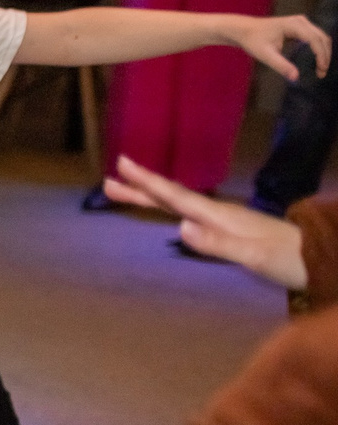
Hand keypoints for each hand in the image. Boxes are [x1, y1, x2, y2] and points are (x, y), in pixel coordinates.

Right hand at [103, 155, 308, 288]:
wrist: (322, 257)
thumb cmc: (289, 259)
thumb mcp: (253, 256)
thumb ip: (217, 243)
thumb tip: (179, 227)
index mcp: (219, 216)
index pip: (176, 196)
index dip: (148, 182)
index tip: (121, 164)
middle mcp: (219, 212)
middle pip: (172, 197)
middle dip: (141, 187)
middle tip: (108, 180)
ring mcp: (226, 219)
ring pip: (179, 203)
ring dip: (151, 195)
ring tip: (126, 191)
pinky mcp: (230, 227)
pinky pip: (189, 211)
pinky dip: (169, 206)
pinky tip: (169, 209)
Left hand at [226, 12, 331, 81]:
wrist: (243, 30)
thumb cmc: (252, 40)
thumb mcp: (265, 55)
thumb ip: (281, 66)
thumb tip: (295, 78)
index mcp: (294, 25)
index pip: (315, 40)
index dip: (321, 56)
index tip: (321, 70)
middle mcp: (301, 21)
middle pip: (322, 38)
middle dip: (325, 55)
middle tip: (321, 73)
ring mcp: (301, 22)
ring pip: (321, 37)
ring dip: (324, 52)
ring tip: (320, 69)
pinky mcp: (300, 26)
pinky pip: (315, 37)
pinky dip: (318, 48)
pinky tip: (316, 61)